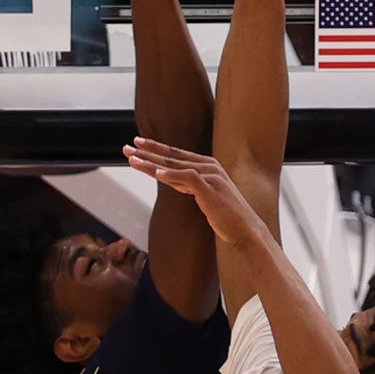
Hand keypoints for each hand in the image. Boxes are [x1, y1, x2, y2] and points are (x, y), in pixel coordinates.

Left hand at [124, 138, 263, 247]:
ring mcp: (210, 176)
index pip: (176, 154)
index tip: (138, 144)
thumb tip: (168, 177)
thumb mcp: (203, 194)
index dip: (155, 148)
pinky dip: (171, 174)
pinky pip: (187, 178)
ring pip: (175, 165)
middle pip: (172, 156)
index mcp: (207, 165)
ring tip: (133, 159)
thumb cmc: (226, 214)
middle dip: (148, 151)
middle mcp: (209, 166)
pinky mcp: (210, 188)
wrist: (246, 229)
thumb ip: (187, 183)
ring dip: (152, 162)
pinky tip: (156, 173)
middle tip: (128, 146)